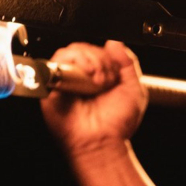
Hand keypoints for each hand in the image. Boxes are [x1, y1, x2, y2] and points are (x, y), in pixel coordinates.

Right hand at [40, 40, 147, 155]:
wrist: (104, 142)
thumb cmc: (117, 123)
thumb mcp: (133, 88)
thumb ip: (128, 63)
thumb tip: (114, 43)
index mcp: (97, 75)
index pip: (96, 50)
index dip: (107, 56)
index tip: (114, 74)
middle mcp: (80, 77)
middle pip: (82, 48)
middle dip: (98, 59)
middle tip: (105, 79)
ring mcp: (66, 82)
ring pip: (69, 52)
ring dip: (88, 61)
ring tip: (96, 80)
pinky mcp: (52, 89)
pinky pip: (54, 65)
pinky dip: (72, 65)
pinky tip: (85, 79)